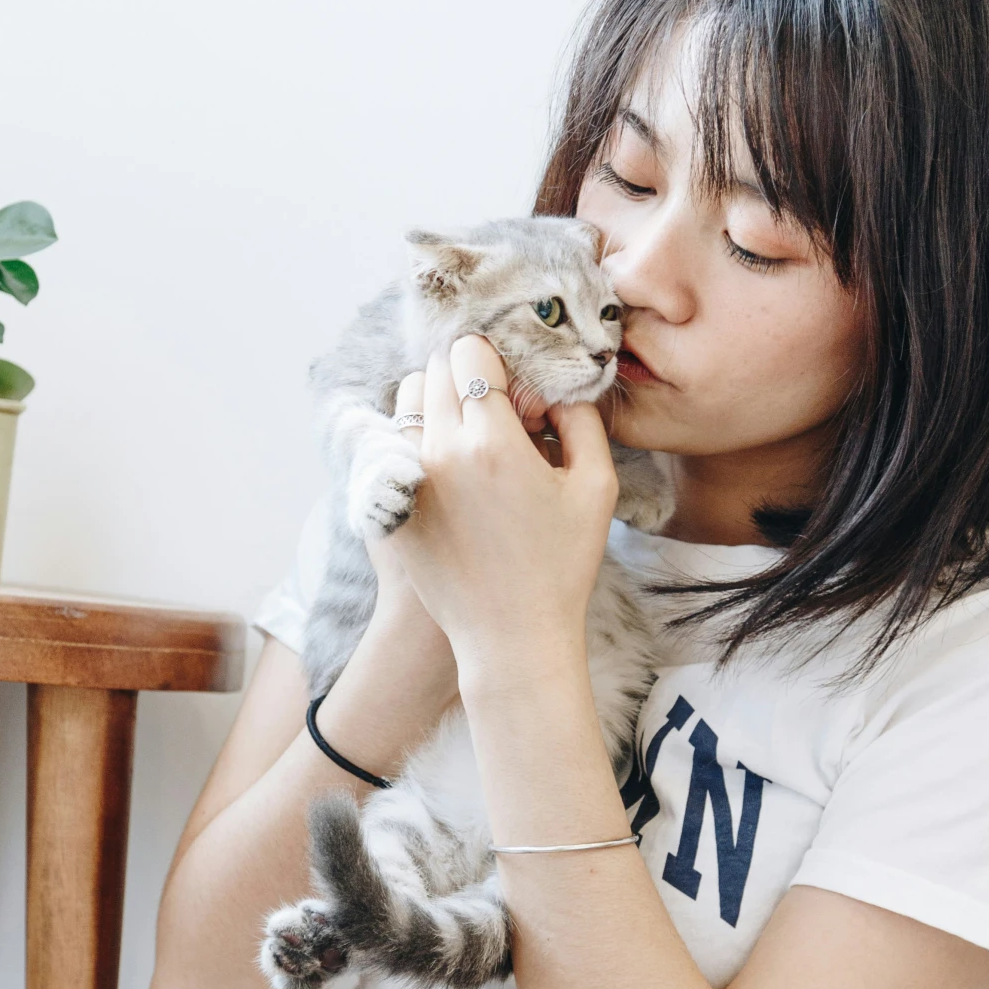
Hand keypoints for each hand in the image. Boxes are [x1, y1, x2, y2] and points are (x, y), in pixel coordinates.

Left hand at [384, 335, 618, 682]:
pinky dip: (422, 442)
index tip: (520, 397)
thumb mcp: (596, 487)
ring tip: (473, 441)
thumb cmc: (561, 566)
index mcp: (492, 441)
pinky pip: (396, 444)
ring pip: (409, 400)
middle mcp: (440, 452)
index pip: (471, 351)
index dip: (499, 362)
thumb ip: (580, 419)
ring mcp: (409, 479)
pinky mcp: (392, 505)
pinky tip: (455, 477)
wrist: (512, 638)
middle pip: (436, 367)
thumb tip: (552, 387)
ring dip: (440, 403)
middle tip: (500, 416)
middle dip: (468, 376)